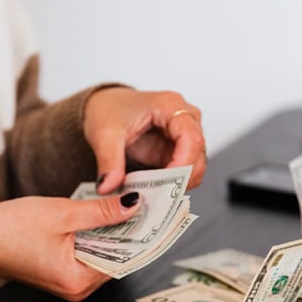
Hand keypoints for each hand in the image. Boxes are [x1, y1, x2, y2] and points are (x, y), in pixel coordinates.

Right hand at [0, 192, 139, 300]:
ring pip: (104, 255)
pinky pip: (90, 254)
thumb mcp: (62, 214)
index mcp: (78, 280)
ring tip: (126, 209)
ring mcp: (70, 281)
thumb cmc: (6, 231)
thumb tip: (131, 206)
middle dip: (128, 232)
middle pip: (116, 258)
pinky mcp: (64, 271)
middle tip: (143, 208)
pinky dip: (98, 237)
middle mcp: (77, 287)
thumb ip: (102, 211)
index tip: (155, 219)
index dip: (141, 236)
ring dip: (113, 233)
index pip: (125, 259)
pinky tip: (103, 220)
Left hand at [83, 87, 206, 193]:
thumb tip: (108, 187)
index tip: (167, 183)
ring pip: (196, 168)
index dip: (184, 164)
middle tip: (159, 195)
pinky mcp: (178, 153)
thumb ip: (108, 161)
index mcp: (170, 105)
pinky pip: (184, 174)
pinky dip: (172, 186)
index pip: (192, 138)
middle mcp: (185, 119)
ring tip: (153, 193)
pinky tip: (155, 190)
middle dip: (182, 179)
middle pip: (198, 155)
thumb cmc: (110, 109)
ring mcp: (184, 137)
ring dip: (178, 185)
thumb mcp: (103, 134)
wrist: (106, 108)